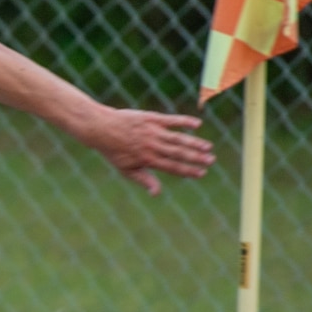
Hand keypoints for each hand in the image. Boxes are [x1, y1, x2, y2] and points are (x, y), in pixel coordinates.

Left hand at [87, 109, 214, 194]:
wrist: (100, 128)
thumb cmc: (114, 151)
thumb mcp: (126, 170)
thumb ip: (144, 180)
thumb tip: (157, 193)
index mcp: (147, 160)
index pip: (172, 167)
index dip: (188, 170)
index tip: (202, 173)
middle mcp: (152, 146)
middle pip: (178, 153)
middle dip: (196, 158)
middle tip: (211, 160)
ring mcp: (152, 131)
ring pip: (177, 138)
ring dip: (194, 142)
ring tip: (208, 147)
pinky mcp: (151, 118)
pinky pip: (171, 120)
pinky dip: (184, 121)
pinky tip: (197, 124)